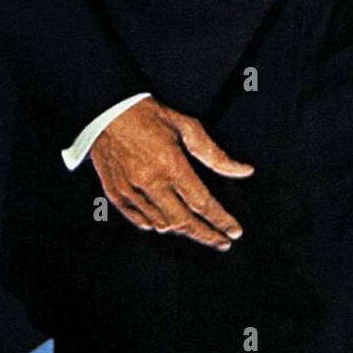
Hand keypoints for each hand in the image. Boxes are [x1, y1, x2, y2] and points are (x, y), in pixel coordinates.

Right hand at [89, 95, 254, 249]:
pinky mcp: (115, 193)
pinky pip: (139, 220)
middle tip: (222, 241)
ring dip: (182, 229)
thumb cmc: (149, 114)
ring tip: (198, 228)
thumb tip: (245, 171)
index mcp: (170, 163)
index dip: (221, 220)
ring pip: (162, 224)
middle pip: (183, 221)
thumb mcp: (187, 126)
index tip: (234, 231)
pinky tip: (167, 222)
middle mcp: (150, 181)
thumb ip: (216, 154)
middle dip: (207, 235)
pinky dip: (156, 224)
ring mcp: (130, 190)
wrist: (107, 110)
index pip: (202, 202)